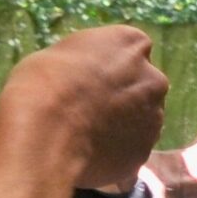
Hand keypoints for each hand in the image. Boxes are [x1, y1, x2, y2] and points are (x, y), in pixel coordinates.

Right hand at [0, 26, 169, 191]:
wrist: (45, 135)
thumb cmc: (43, 85)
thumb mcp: (60, 54)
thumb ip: (86, 62)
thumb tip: (86, 74)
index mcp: (132, 44)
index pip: (132, 49)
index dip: (111, 65)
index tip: (93, 78)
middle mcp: (152, 78)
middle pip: (143, 84)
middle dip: (124, 95)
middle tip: (93, 108)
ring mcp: (154, 117)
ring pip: (142, 118)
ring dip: (124, 124)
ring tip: (90, 135)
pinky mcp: (144, 151)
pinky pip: (132, 148)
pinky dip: (118, 150)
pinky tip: (91, 154)